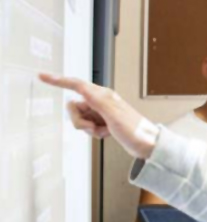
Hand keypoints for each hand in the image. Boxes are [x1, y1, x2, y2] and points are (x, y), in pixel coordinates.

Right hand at [38, 74, 157, 158]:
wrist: (147, 145)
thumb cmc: (136, 130)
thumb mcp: (114, 115)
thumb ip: (97, 102)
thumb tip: (82, 88)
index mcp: (103, 95)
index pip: (76, 85)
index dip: (59, 81)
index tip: (43, 76)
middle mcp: (101, 101)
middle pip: (74, 107)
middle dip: (80, 121)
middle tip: (95, 127)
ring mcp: (101, 112)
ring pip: (79, 118)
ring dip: (88, 128)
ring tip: (104, 132)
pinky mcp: (102, 122)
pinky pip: (87, 126)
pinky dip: (94, 133)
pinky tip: (106, 134)